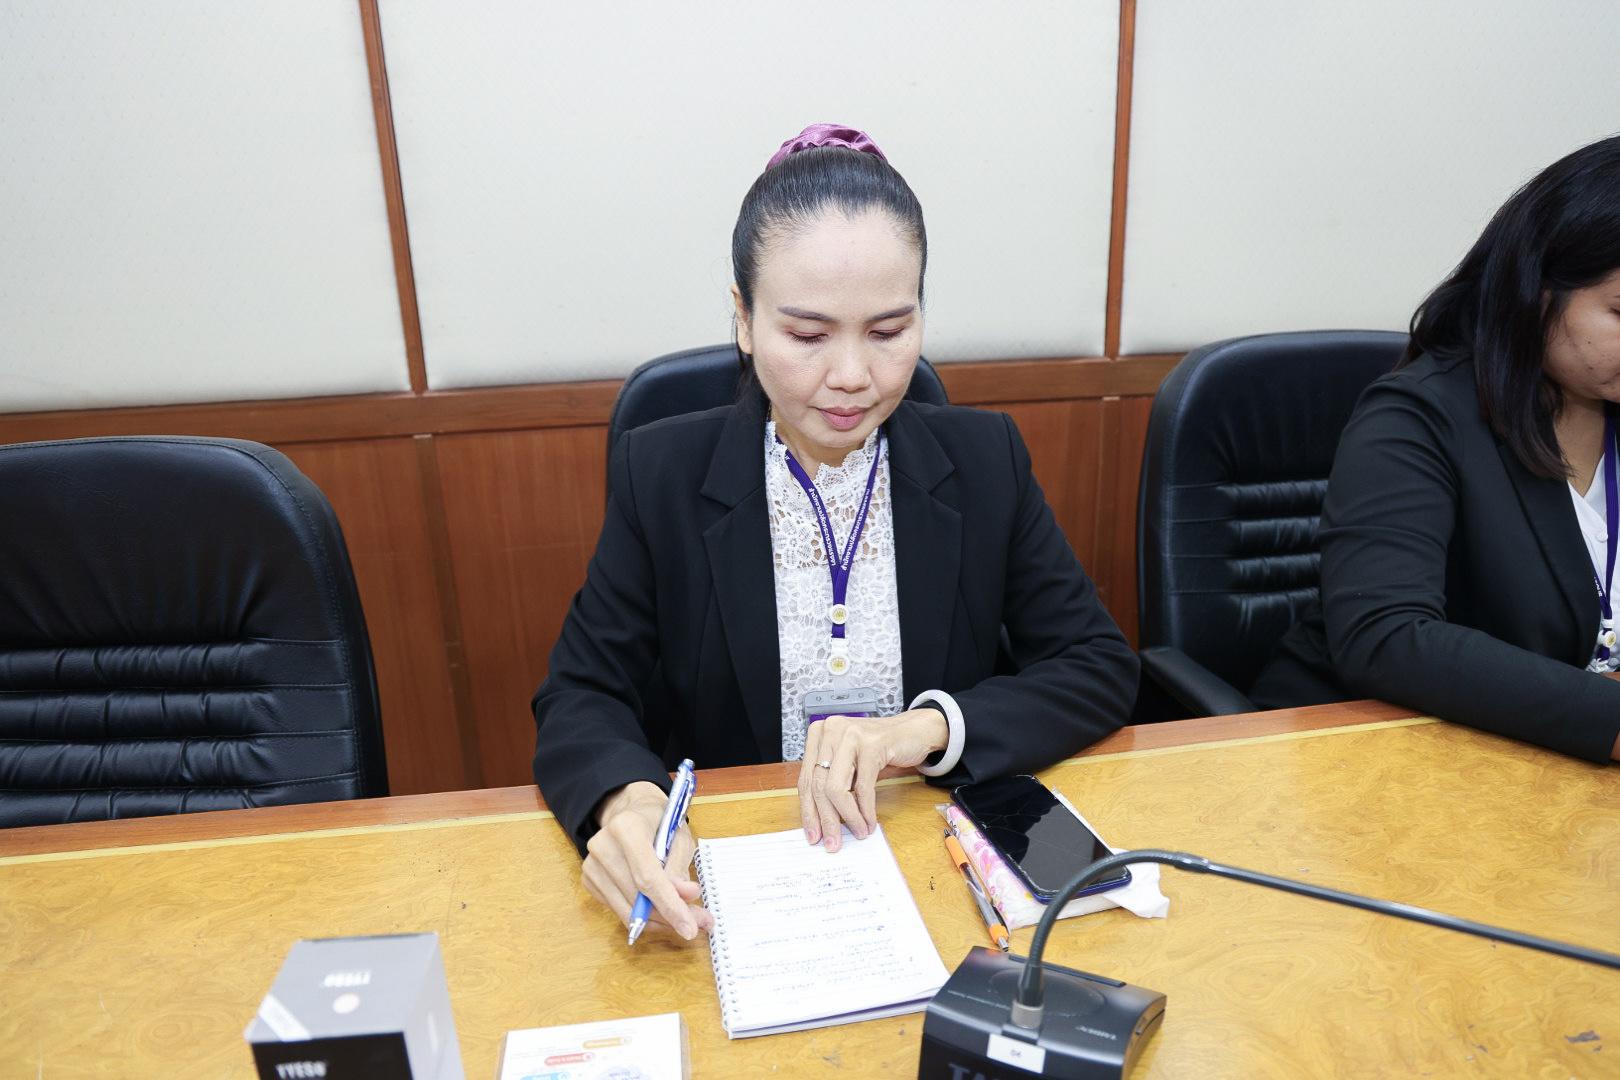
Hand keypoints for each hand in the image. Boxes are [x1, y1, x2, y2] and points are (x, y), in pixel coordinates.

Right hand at [582, 781, 712, 938]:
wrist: (631, 811)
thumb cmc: (657, 821)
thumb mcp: (679, 835)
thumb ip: (680, 866)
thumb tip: (685, 896)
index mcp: (627, 827)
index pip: (647, 877)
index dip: (669, 906)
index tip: (689, 928)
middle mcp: (603, 845)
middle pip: (637, 898)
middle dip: (670, 916)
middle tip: (698, 923)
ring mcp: (591, 864)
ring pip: (627, 911)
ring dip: (659, 921)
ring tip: (684, 919)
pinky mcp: (589, 880)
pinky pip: (619, 910)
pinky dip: (643, 917)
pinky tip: (661, 910)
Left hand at [798, 708, 949, 851]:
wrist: (913, 731)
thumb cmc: (878, 748)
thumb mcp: (848, 761)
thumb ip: (832, 781)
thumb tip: (821, 821)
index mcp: (819, 733)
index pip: (806, 780)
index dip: (809, 811)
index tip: (813, 834)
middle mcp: (831, 730)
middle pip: (819, 786)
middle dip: (826, 820)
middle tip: (833, 842)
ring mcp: (851, 736)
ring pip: (837, 788)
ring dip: (848, 817)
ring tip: (857, 833)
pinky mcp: (872, 744)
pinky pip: (863, 787)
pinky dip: (865, 810)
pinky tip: (869, 822)